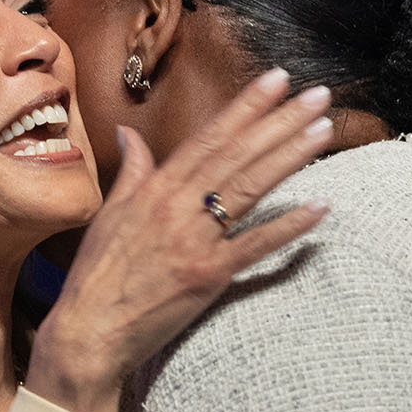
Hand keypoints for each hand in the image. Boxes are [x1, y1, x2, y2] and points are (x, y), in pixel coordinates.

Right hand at [27, 68, 332, 411]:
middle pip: (236, 156)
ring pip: (249, 190)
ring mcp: (193, 241)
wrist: (88, 332)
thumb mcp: (109, 215)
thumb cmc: (96, 277)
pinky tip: (320, 206)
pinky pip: (255, 246)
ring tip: (323, 129)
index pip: (208, 138)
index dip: (245, 107)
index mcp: (154, 189)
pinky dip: (288, 226)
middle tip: (318, 95)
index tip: (276, 80)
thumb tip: (126, 133)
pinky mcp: (207, 276)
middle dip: (279, 121)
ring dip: (290, 157)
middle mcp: (175, 208)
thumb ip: (130, 171)